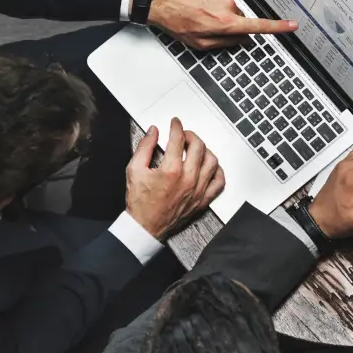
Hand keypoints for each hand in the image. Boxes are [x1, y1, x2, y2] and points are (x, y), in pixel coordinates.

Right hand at [124, 118, 225, 239]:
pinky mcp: (203, 200)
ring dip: (204, 150)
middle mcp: (188, 179)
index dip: (176, 127)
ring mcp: (197, 190)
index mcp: (171, 170)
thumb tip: (153, 132)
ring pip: (212, 161)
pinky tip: (208, 166)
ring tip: (195, 149)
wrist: (145, 228)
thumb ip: (144, 147)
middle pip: (198, 146)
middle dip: (190, 135)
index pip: (178, 139)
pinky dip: (217, 171)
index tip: (175, 124)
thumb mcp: (134, 170)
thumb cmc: (140, 203)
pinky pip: (219, 182)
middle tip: (184, 135)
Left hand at [146, 0, 297, 49]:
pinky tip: (198, 0)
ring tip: (199, 10)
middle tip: (208, 23)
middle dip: (228, 21)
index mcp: (225, 22)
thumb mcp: (200, 43)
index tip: (292, 25)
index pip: (258, 26)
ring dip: (217, 8)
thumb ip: (225, 43)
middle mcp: (227, 4)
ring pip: (228, 4)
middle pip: (239, 16)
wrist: (161, 1)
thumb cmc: (177, 22)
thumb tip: (242, 40)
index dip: (278, 27)